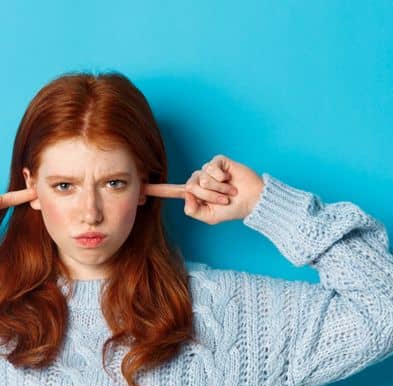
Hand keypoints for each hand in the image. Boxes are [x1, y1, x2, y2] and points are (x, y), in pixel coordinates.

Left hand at [142, 154, 264, 224]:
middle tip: (224, 199)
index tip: (141, 187)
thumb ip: (193, 210)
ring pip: (202, 178)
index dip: (157, 190)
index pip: (171, 191)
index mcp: (193, 194)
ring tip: (229, 191)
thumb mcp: (209, 217)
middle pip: (191, 186)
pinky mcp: (218, 162)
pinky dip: (222, 176)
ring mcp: (207, 170)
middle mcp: (197, 180)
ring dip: (218, 188)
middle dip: (209, 195)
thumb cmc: (231, 210)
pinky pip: (212, 167)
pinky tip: (230, 178)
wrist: (252, 201)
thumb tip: (186, 195)